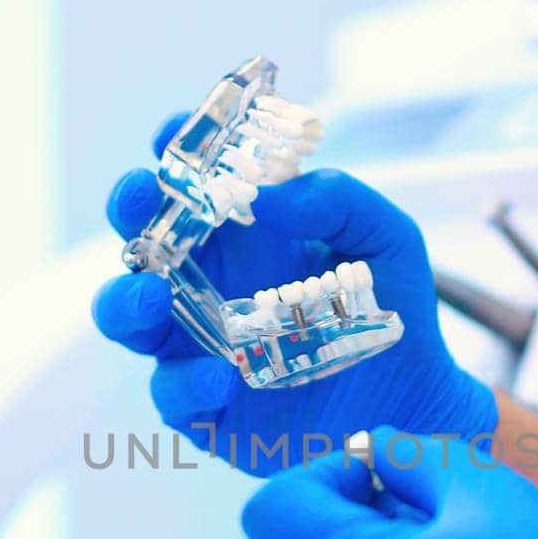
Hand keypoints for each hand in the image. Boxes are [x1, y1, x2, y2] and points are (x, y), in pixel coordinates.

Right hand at [93, 115, 495, 474]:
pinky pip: (172, 392)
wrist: (411, 404)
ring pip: (129, 317)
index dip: (174, 151)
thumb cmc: (391, 311)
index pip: (193, 180)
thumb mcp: (386, 239)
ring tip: (152, 297)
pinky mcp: (204, 406)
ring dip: (126, 301)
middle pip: (141, 238)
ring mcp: (198, 343)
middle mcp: (208, 282)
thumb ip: (338, 201)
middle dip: (130, 212)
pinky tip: (224, 379)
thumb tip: (271, 196)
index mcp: (243, 233)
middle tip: (140, 198)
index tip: (172, 133)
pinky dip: (188, 384)